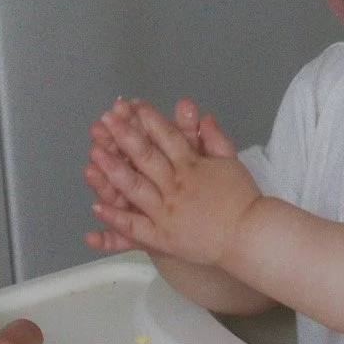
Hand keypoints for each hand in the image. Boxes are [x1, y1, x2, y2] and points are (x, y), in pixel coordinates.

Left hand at [83, 98, 261, 267]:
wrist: (249, 236)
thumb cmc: (242, 199)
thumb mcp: (231, 163)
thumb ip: (214, 139)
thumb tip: (203, 117)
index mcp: (192, 166)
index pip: (168, 137)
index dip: (148, 120)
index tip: (133, 106)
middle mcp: (176, 186)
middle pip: (146, 157)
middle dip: (124, 136)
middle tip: (106, 120)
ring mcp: (167, 212)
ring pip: (135, 188)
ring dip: (113, 170)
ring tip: (94, 154)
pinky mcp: (162, 237)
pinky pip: (135, 226)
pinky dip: (115, 217)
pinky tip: (96, 206)